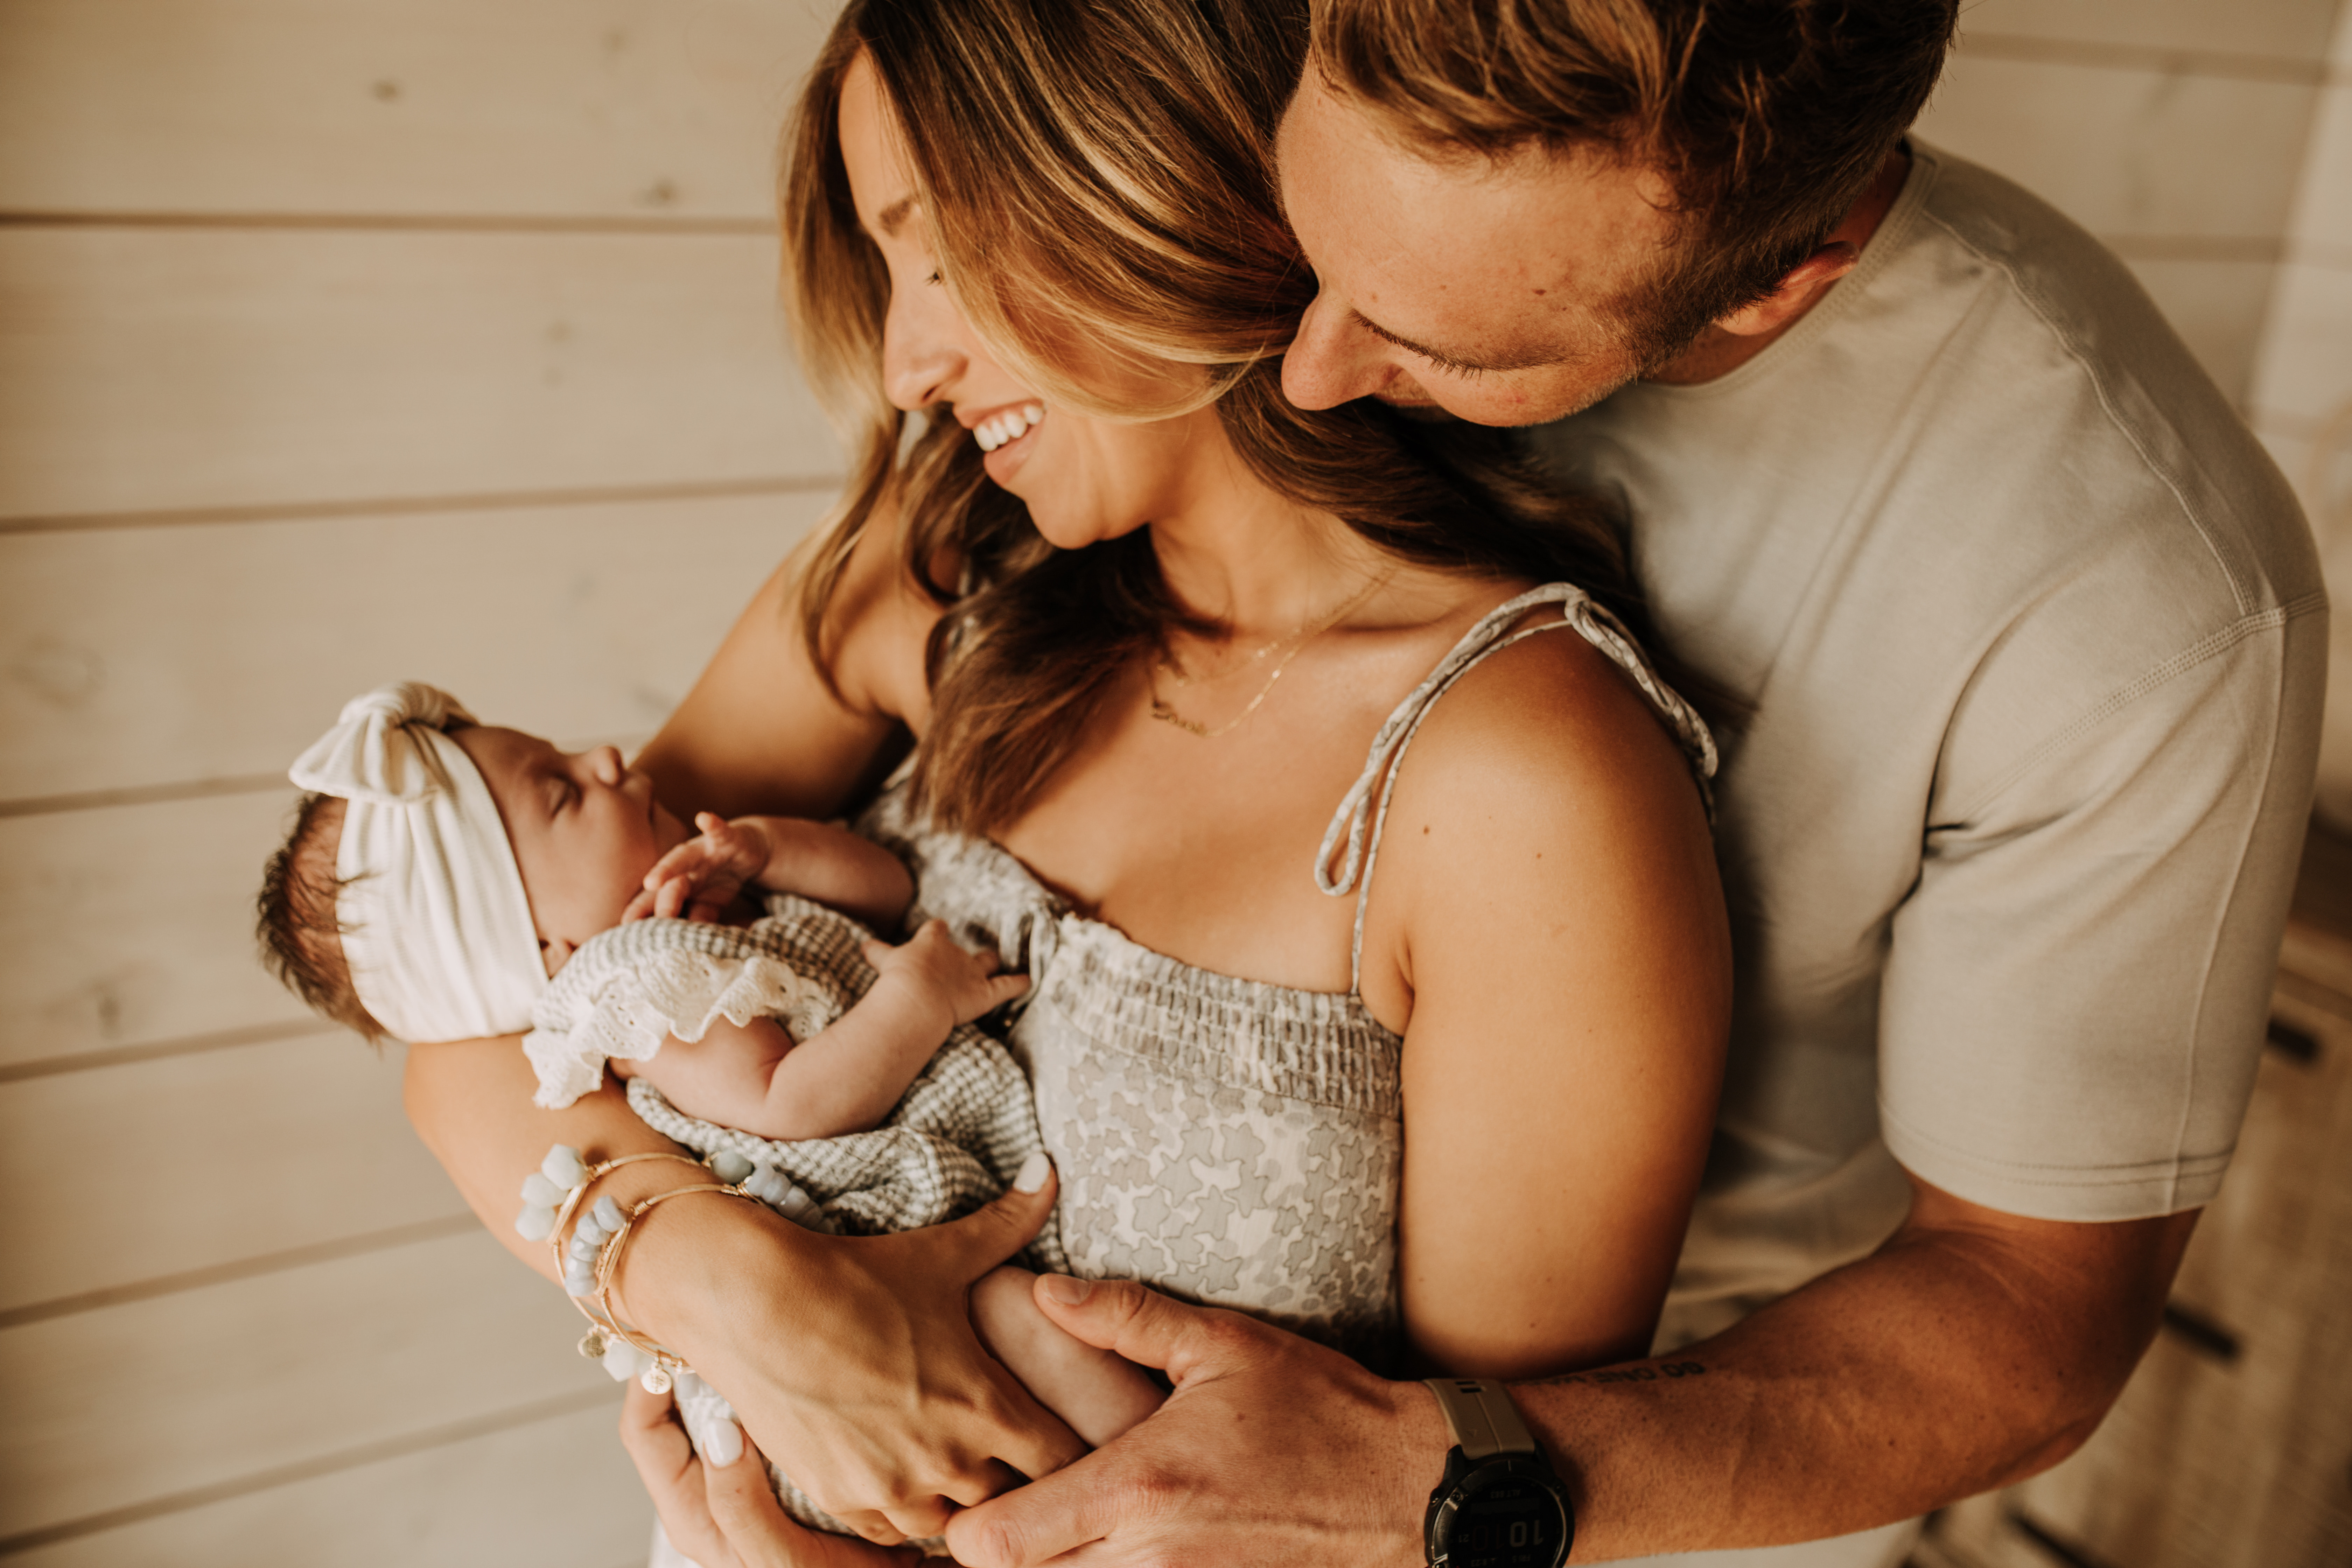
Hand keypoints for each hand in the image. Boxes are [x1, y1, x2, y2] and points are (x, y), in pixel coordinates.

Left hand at [632, 812, 775, 923]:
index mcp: (675, 885)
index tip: (623, 931)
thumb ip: (696, 920)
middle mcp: (683, 867)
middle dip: (656, 904)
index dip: (639, 914)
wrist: (747, 851)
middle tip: (643, 923)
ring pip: (682, 858)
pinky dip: (712, 824)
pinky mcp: (725, 838)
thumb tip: (683, 947)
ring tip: (652, 881)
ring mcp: (702, 851)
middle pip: (666, 886)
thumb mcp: (709, 905)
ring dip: (667, 868)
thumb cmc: (719, 879)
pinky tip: (703, 819)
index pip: (654, 902)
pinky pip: (719, 831)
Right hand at [633, 1158, 1089, 1544]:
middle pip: (1009, 1497)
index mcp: (984, 1406)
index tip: (1058, 1432)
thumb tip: (1046, 1169)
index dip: (1068, 1451)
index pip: (1061, 1462)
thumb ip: (1008, 1220)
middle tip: (1005, 1447)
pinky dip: (903, 1508)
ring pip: (949, 1522)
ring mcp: (891, 1488)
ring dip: (956, 1496)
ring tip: (950, 1458)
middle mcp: (945, 1460)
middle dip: (1013, 1476)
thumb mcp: (941, 1251)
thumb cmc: (854, 1276)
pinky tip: (902, 1470)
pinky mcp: (841, 1500)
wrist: (752, 1304)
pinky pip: (892, 1531)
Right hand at [863, 920, 1029, 1027]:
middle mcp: (954, 954)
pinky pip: (1008, 986)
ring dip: (992, 963)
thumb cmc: (898, 978)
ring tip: (997, 962)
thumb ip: (877, 952)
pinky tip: (1029, 981)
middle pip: (963, 948)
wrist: (916, 996)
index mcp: (930, 942)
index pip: (935, 929)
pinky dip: (1019, 983)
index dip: (935, 932)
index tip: (936, 931)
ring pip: (988, 961)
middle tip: (963, 959)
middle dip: (963, 954)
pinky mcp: (986, 993)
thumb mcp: (884, 961)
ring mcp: (972, 973)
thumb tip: (863, 944)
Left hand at [945, 1278, 1440, 1567]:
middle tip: (1013, 1512)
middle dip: (1009, 1556)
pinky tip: (1120, 1554)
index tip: (979, 1493)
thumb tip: (1046, 1290)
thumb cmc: (1321, 1410)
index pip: (1002, 1541)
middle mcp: (1150, 1557)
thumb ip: (1126, 1317)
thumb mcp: (1225, 1344)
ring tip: (1064, 1535)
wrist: (1412, 1488)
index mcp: (1139, 1486)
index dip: (972, 1527)